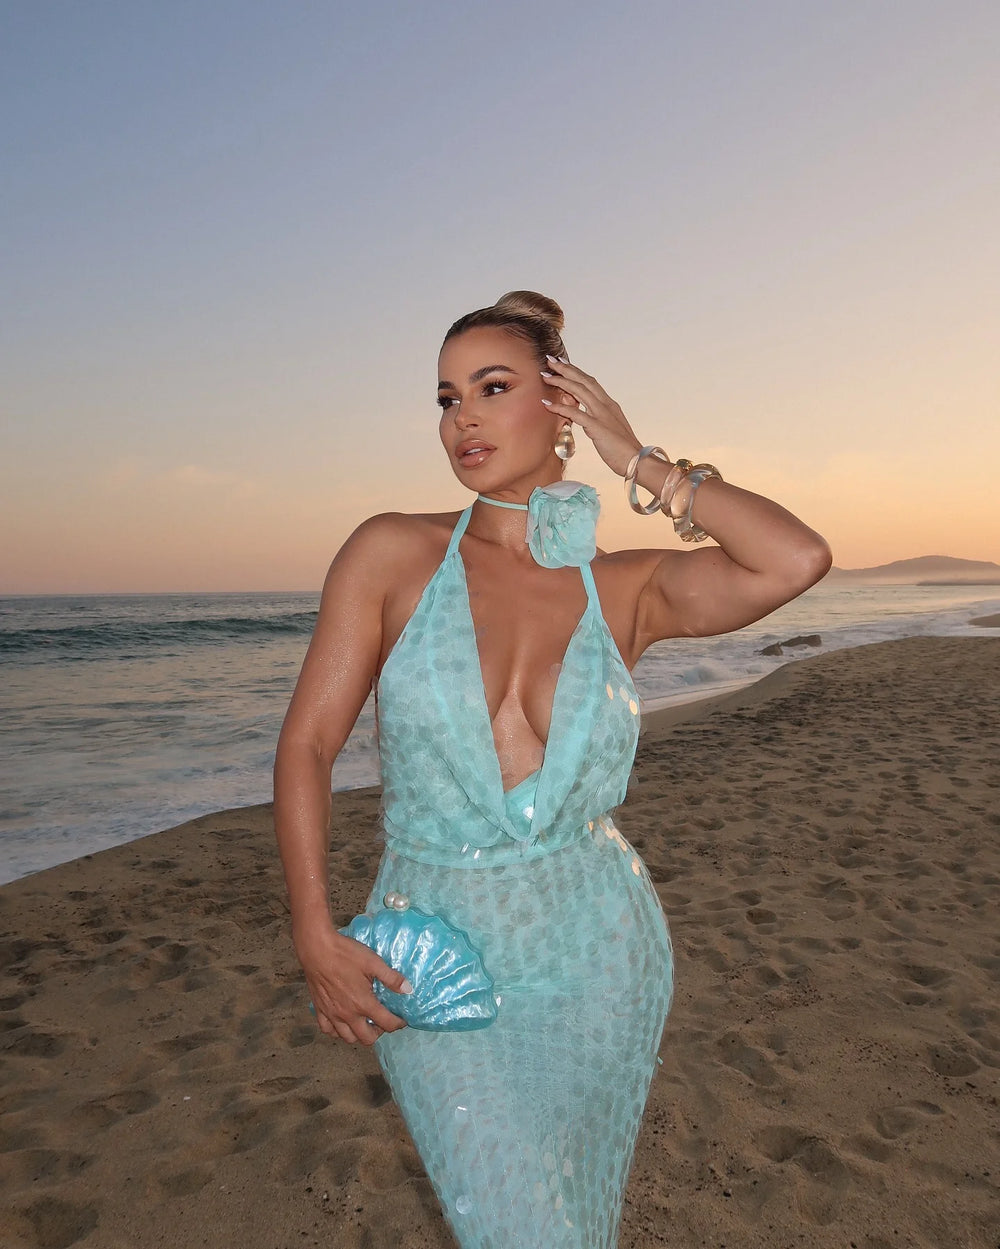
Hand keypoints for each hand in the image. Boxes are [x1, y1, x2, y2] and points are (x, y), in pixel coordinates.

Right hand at [293, 918, 409, 1045]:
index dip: (398, 1024)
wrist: (317, 949)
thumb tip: (408, 990)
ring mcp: (332, 1014)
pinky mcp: (319, 1010)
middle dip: (379, 1033)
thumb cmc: (345, 954)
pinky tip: (342, 1022)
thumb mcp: (373, 962)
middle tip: (382, 1021)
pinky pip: (328, 1030)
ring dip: (358, 1034)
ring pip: (347, 1038)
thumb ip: (391, 978)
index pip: (386, 1024)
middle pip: (367, 1038)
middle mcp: (348, 1014)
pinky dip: (337, 1031)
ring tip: (364, 1022)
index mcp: (363, 1003)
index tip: (402, 1020)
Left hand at [540, 355, 644, 477]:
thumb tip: (583, 420)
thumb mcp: (608, 429)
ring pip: (579, 391)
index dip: (576, 371)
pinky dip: (560, 407)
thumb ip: (595, 421)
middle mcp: (606, 405)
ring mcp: (602, 414)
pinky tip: (547, 405)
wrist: (637, 461)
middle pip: (584, 380)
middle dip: (566, 369)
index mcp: (609, 404)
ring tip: (546, 376)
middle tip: (550, 361)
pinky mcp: (597, 427)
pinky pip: (576, 414)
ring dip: (561, 382)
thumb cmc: (622, 450)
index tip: (562, 364)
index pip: (590, 382)